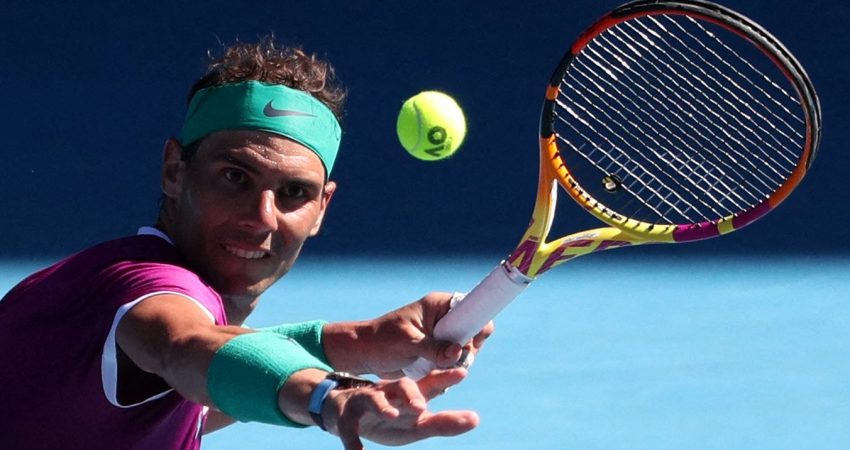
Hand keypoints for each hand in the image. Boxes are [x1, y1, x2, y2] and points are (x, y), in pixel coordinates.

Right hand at [323, 369, 477, 449]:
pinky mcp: (346, 418)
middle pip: (402, 386)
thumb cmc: (388, 416)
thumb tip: (476, 419)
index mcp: (408, 394)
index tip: (463, 373)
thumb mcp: (415, 422)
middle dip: (412, 394)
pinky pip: (348, 429)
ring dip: (383, 406)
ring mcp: (366, 402)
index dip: (445, 378)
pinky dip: (352, 442)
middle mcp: (389, 392)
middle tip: (422, 407)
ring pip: (373, 399)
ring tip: (392, 415)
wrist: (341, 410)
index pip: (429, 384)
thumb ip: (443, 422)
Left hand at [325, 292, 493, 377]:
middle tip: (451, 360)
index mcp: (438, 305)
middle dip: (468, 348)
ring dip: (458, 361)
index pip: (472, 308)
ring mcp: (442, 335)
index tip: (467, 344)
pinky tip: (435, 372)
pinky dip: (450, 368)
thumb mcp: (407, 343)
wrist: (364, 354)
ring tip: (437, 367)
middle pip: (474, 331)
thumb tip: (459, 352)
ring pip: (466, 348)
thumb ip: (433, 348)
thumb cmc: (381, 341)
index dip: (476, 324)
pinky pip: (455, 360)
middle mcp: (444, 318)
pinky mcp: (438, 351)